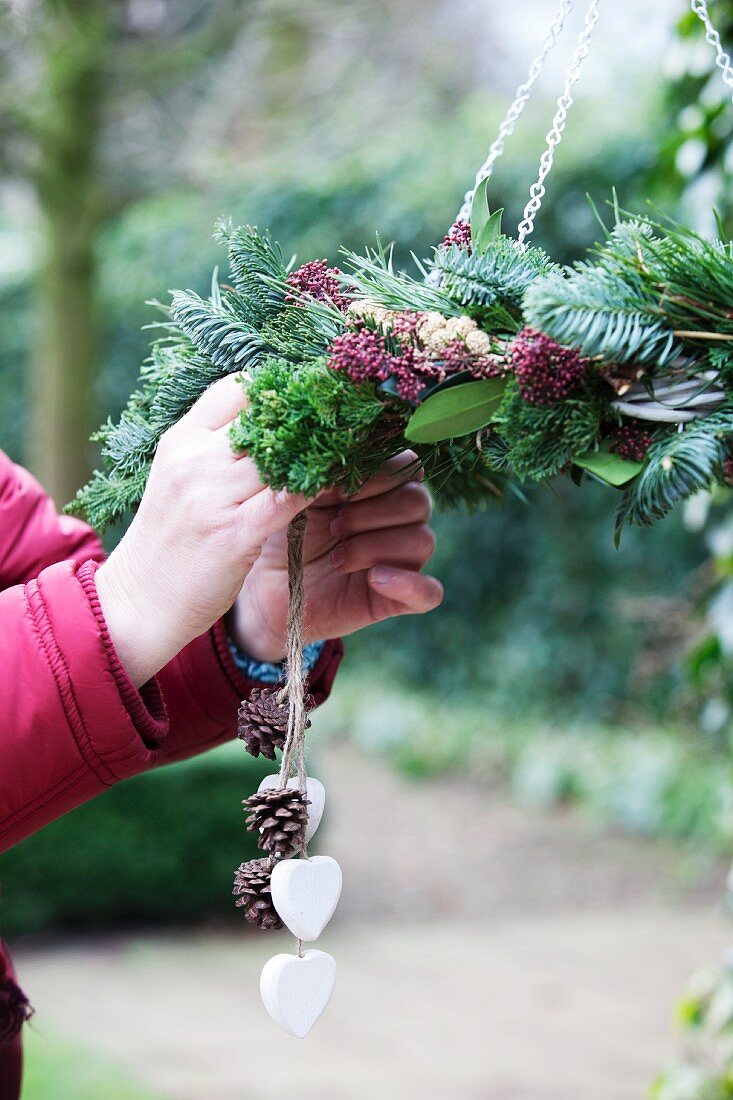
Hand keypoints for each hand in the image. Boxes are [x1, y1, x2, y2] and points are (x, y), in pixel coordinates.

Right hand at [96, 376, 307, 686]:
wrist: (140, 599)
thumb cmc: (169, 538)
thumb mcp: (178, 478)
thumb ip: (213, 448)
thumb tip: (269, 422)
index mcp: (180, 440)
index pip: (234, 389)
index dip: (274, 389)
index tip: (302, 398)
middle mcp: (194, 461)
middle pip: (264, 416)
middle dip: (303, 416)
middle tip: (338, 416)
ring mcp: (213, 496)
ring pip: (281, 454)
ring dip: (316, 451)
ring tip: (343, 448)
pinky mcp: (234, 534)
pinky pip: (287, 499)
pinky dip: (314, 488)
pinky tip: (332, 484)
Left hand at [228, 452, 443, 661]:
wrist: (268, 589)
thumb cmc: (282, 534)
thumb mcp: (297, 497)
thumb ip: (323, 474)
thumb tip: (339, 462)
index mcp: (377, 487)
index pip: (406, 466)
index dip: (377, 475)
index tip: (337, 490)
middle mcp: (396, 520)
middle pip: (418, 501)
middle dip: (372, 512)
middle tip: (333, 527)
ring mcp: (400, 559)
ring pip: (423, 540)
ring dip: (376, 547)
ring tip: (336, 559)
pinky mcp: (398, 597)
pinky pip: (430, 592)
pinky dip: (409, 584)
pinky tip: (374, 579)